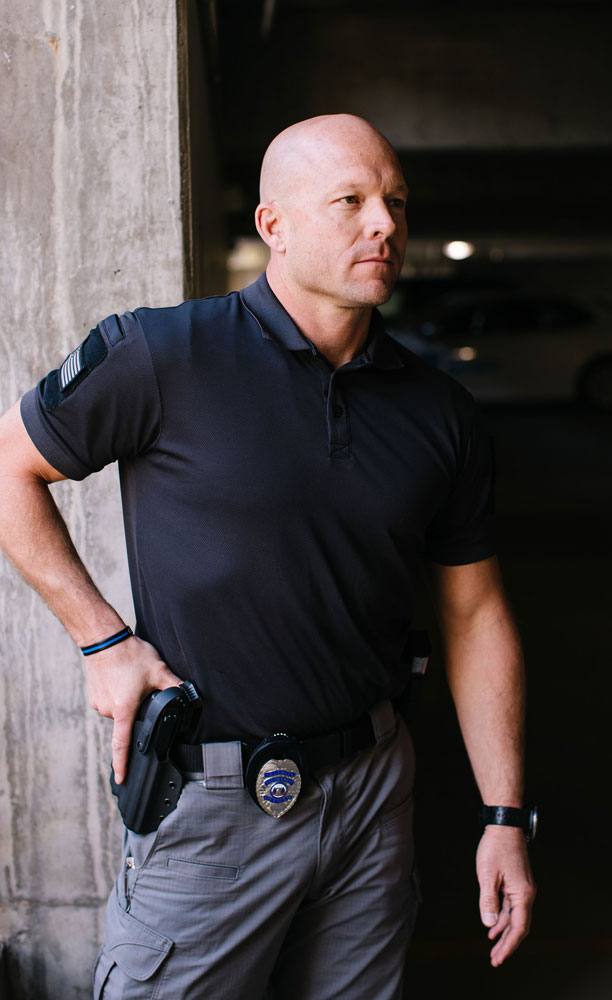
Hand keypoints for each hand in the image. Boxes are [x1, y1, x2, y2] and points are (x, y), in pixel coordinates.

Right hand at [85, 635, 182, 783]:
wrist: (103, 639)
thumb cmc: (129, 655)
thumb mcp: (158, 670)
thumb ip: (174, 686)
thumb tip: (191, 696)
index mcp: (124, 710)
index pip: (121, 745)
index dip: (122, 765)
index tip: (121, 779)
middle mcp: (108, 710)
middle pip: (127, 720)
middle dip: (137, 709)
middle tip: (142, 688)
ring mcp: (98, 703)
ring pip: (119, 710)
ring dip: (127, 700)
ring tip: (131, 679)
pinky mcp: (93, 695)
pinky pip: (109, 700)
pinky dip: (117, 693)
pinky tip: (121, 678)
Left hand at [476, 825, 535, 965]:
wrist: (504, 825)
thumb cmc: (495, 848)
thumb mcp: (487, 875)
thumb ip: (487, 900)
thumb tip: (488, 924)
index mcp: (522, 894)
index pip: (518, 928)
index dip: (508, 945)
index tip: (498, 958)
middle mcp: (526, 894)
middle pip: (519, 926)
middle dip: (507, 943)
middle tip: (495, 959)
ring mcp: (522, 888)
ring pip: (514, 916)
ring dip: (504, 931)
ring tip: (492, 945)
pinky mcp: (516, 882)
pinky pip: (511, 906)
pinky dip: (503, 917)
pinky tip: (493, 924)